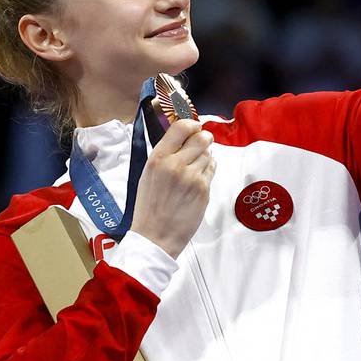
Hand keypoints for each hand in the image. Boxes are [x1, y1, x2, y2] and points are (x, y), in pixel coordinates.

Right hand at [128, 118, 215, 257]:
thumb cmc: (149, 206)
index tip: (194, 127)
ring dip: (205, 157)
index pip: (182, 127)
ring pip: (209, 154)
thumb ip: (165, 154)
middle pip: (201, 137)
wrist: (155, 236)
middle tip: (200, 145)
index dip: (192, 124)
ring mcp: (192, 177)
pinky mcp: (203, 189)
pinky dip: (208, 171)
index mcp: (157, 158)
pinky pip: (212, 170)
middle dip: (204, 139)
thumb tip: (184, 137)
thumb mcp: (148, 174)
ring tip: (194, 169)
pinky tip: (197, 181)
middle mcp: (175, 164)